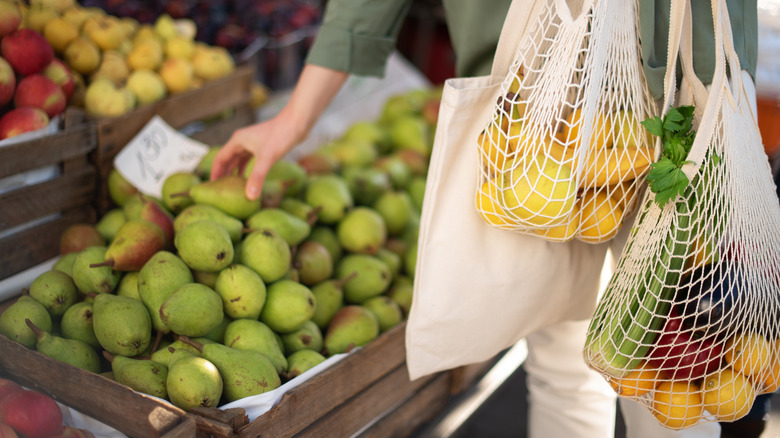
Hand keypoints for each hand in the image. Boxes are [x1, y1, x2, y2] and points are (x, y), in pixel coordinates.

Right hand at [209, 65, 348, 199]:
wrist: (298, 122)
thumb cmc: (282, 135)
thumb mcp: (267, 158)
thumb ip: (257, 177)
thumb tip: (249, 196)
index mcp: (237, 141)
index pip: (220, 159)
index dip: (215, 174)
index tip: (210, 188)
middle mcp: (242, 140)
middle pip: (227, 159)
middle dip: (223, 174)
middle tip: (219, 191)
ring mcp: (252, 142)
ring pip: (238, 159)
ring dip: (234, 172)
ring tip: (232, 187)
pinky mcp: (262, 145)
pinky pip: (249, 159)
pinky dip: (246, 168)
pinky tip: (248, 178)